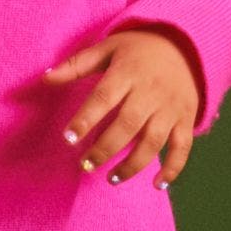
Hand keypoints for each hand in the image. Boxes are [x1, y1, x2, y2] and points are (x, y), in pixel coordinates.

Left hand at [45, 27, 201, 187]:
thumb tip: (44, 79)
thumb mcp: (108, 49)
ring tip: (112, 178)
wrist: (186, 45)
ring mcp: (171, 107)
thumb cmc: (138, 49)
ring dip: (133, 164)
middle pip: (128, 124)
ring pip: (154, 141)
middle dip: (105, 149)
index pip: (104, 98)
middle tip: (85, 166)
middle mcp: (151, 91)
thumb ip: (76, 65)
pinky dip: (174, 168)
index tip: (68, 139)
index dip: (85, 119)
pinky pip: (183, 147)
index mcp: (128, 73)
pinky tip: (158, 185)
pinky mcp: (186, 119)